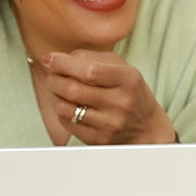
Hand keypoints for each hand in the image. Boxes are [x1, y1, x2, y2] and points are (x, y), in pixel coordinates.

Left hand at [39, 51, 175, 144]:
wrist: (145, 126)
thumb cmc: (127, 90)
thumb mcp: (119, 67)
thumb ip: (90, 57)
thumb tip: (55, 58)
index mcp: (128, 80)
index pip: (90, 70)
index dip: (64, 64)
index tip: (50, 59)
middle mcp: (121, 102)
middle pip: (73, 89)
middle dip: (53, 79)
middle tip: (52, 76)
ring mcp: (110, 123)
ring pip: (64, 108)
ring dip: (54, 96)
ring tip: (58, 90)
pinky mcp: (99, 138)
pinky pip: (66, 123)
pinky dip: (61, 111)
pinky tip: (68, 105)